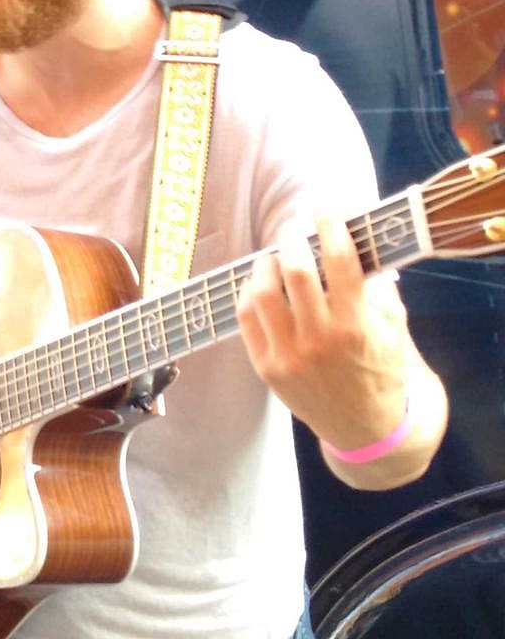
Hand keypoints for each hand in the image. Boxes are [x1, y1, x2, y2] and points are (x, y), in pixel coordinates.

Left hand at [236, 216, 411, 450]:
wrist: (364, 429)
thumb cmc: (381, 371)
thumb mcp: (392, 331)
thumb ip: (377, 290)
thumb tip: (354, 245)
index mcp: (357, 326)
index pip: (340, 263)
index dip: (330, 228)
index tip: (324, 210)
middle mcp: (320, 340)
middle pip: (296, 271)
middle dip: (293, 237)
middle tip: (293, 224)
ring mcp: (288, 355)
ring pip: (263, 293)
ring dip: (266, 265)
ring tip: (274, 256)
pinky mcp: (265, 368)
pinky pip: (246, 318)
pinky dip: (249, 293)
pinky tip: (258, 283)